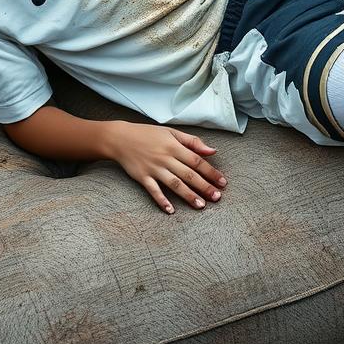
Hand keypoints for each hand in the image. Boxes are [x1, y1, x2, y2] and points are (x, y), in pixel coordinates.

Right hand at [101, 121, 226, 213]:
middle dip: (204, 187)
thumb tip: (212, 150)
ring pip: (174, 184)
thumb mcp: (171, 132)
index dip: (211, 172)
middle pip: (188, 175)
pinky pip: (154, 191)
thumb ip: (192, 142)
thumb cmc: (148, 134)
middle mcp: (165, 158)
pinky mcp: (142, 177)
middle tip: (217, 197)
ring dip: (188, 196)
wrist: (120, 138)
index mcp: (174, 146)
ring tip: (201, 206)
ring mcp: (154, 169)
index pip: (197, 161)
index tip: (222, 182)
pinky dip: (162, 201)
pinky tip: (171, 211)